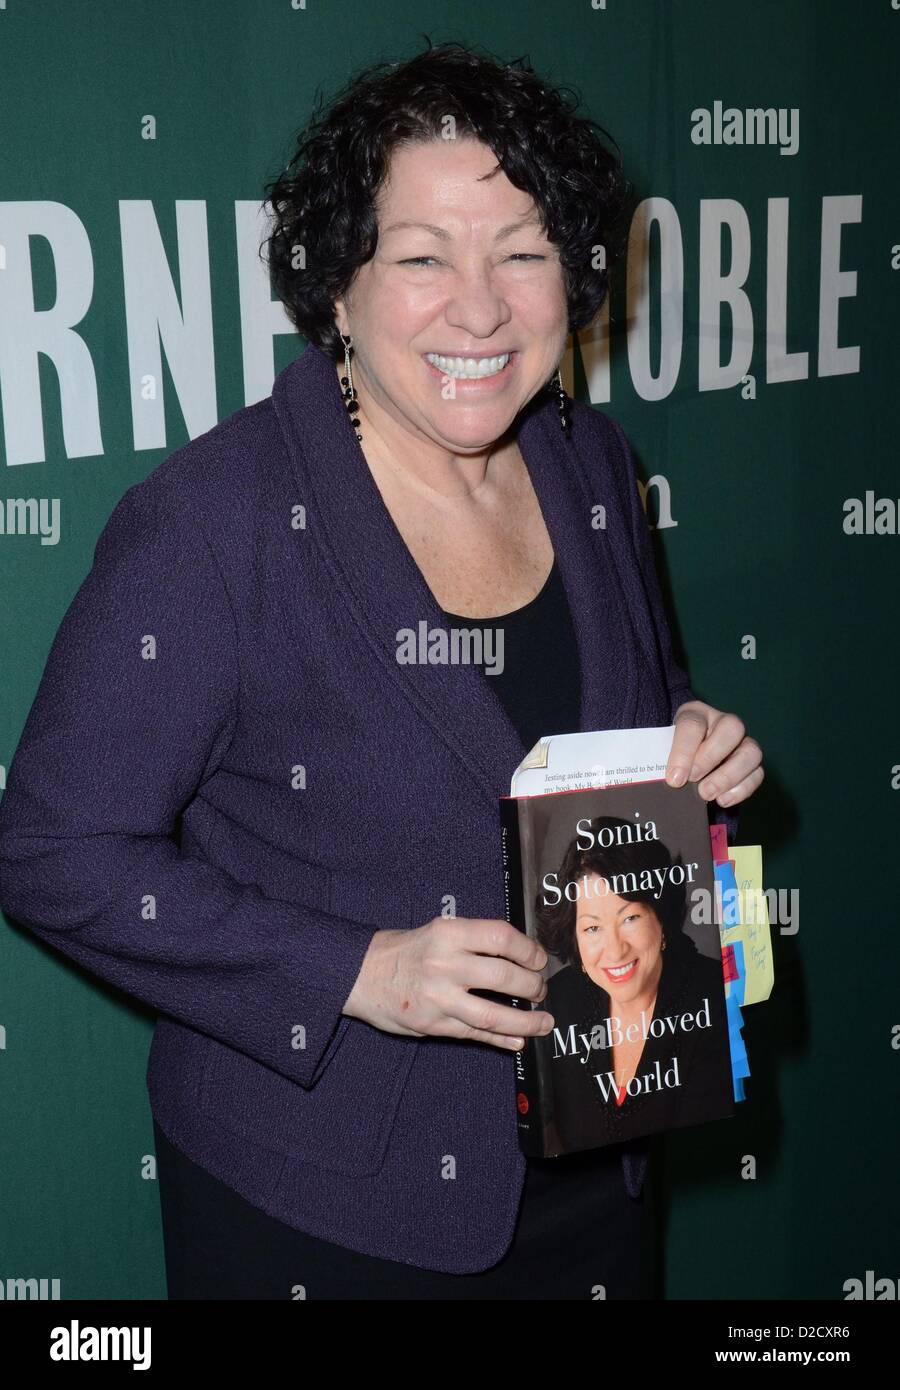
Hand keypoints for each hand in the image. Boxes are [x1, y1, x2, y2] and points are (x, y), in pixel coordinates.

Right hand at [342, 918, 553, 1050]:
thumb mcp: (438, 931)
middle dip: (532, 986)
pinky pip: (474, 1034)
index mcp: (449, 933)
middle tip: (540, 990)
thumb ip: (473, 941)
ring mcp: (439, 997)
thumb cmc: (405, 950)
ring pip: (493, 1014)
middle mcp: (445, 963)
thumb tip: (519, 956)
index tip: (539, 959)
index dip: (528, 950)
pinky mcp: (433, 1024)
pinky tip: (517, 1042)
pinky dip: (501, 1039)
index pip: (501, 938)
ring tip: (543, 1023)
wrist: (361, 973)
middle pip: (504, 977)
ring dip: (526, 1022)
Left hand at [665, 701, 763, 807]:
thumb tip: (671, 781)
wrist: (685, 760)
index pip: (692, 724)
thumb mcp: (661, 750)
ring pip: (752, 751)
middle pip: (732, 728)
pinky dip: (741, 789)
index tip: (674, 778)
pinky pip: (758, 774)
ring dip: (729, 776)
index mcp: (696, 713)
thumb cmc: (671, 752)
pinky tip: (722, 800)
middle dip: (710, 758)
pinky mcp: (752, 763)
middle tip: (692, 780)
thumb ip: (662, 760)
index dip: (683, 752)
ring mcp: (742, 741)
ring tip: (706, 794)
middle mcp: (723, 722)